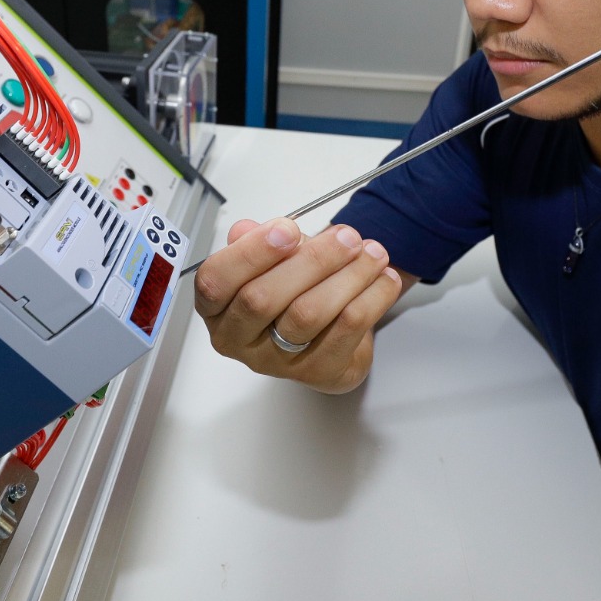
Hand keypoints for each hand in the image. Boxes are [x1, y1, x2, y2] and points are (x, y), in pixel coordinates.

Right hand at [193, 218, 406, 393]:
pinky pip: (345, 331)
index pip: (214, 282)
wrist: (329, 331)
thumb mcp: (273, 257)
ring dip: (347, 276)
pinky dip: (371, 298)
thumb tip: (247, 229)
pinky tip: (385, 278)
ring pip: (307, 314)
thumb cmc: (292, 287)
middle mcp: (238, 339)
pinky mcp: (317, 372)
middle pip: (262, 299)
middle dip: (311, 260)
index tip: (288, 228)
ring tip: (373, 252)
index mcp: (216, 307)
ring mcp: (276, 361)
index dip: (251, 253)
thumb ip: (259, 241)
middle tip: (346, 236)